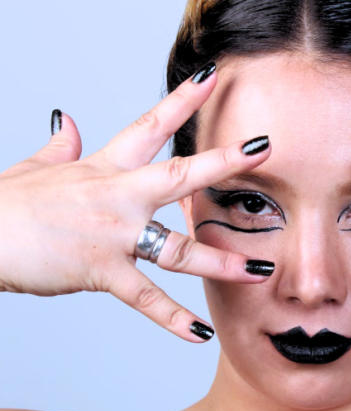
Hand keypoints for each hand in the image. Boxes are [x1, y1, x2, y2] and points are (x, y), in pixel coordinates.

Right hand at [0, 64, 272, 342]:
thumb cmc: (7, 205)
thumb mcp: (36, 168)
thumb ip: (61, 146)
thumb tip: (68, 121)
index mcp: (105, 167)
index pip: (150, 124)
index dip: (183, 99)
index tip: (212, 76)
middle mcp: (118, 196)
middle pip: (179, 175)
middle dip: (224, 162)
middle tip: (264, 148)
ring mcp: (113, 234)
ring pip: (177, 247)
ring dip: (221, 260)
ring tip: (260, 270)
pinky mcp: (101, 271)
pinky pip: (145, 298)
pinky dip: (173, 319)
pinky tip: (200, 334)